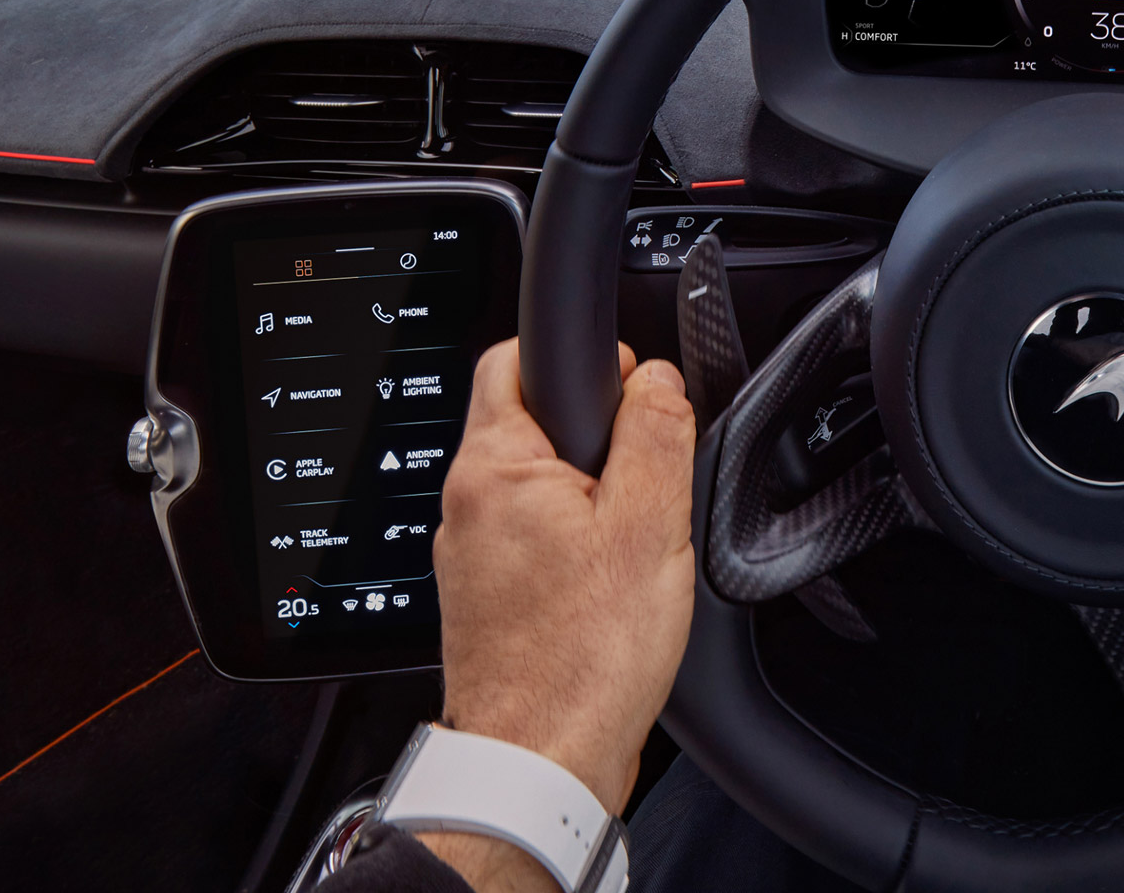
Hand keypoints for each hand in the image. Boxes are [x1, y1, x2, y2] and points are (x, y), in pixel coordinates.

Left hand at [418, 340, 694, 892]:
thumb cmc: (585, 661)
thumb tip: (657, 377)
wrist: (541, 765)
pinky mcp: (486, 594)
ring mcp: (470, 552)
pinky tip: (607, 584)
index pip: (515, 358)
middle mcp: (466, 504)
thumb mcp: (648, 524)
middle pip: (533, 420)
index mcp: (494, 468)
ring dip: (589, 494)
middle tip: (643, 481)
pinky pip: (534, 534)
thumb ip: (656, 432)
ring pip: (538, 481)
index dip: (585, 360)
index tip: (630, 394)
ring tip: (629, 543)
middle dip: (597, 435)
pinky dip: (573, 542)